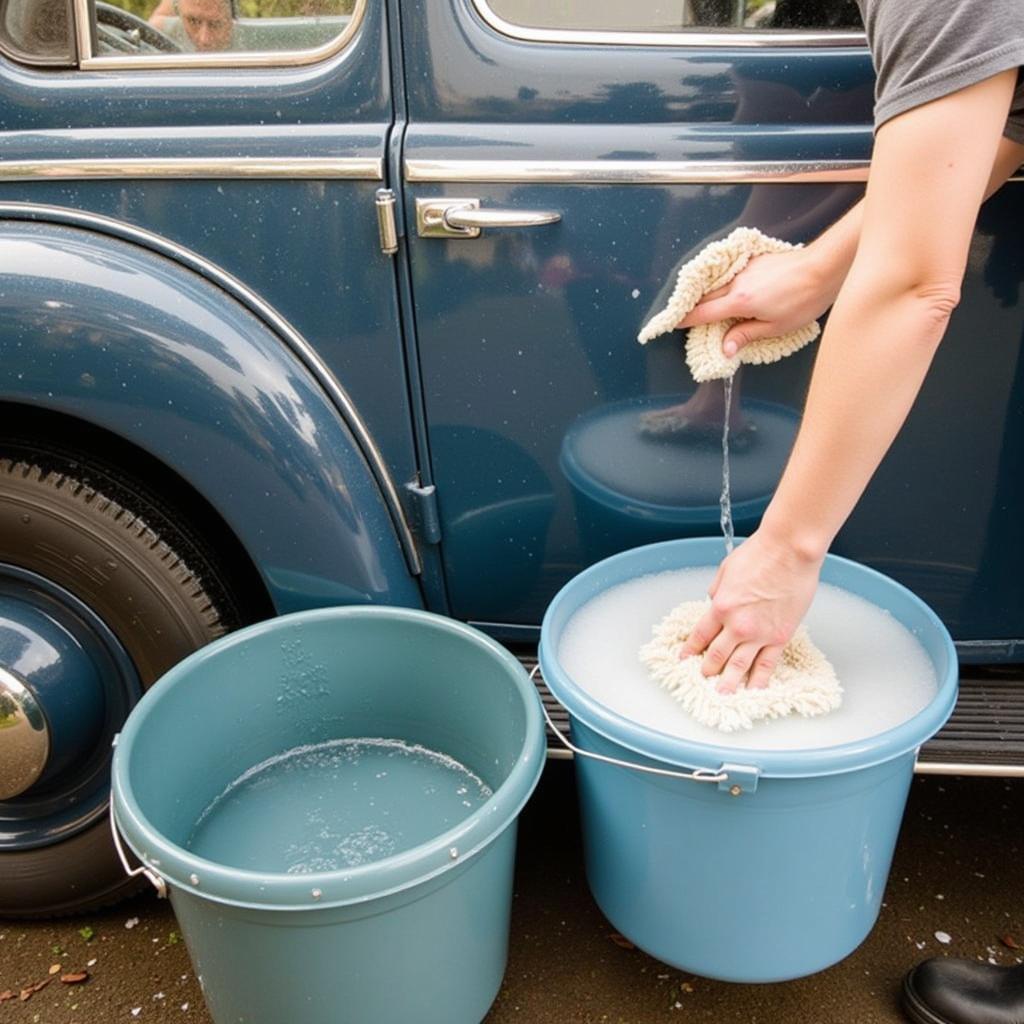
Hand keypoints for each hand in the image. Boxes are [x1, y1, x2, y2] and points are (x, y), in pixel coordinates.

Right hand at [676, 248, 836, 356]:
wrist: (824, 268)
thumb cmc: (804, 300)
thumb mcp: (775, 327)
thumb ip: (746, 335)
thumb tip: (726, 348)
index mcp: (740, 302)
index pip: (704, 313)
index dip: (686, 320)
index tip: (674, 324)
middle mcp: (738, 282)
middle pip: (706, 296)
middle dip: (694, 307)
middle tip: (689, 319)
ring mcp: (746, 269)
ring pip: (718, 284)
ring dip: (709, 295)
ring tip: (708, 306)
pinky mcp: (755, 261)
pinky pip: (731, 274)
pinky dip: (725, 284)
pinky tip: (731, 291)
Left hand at [682, 531, 823, 692]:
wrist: (790, 551)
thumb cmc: (760, 554)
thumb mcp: (727, 570)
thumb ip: (719, 591)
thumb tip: (716, 601)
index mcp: (721, 606)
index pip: (700, 635)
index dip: (691, 650)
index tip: (685, 659)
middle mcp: (737, 625)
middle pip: (717, 654)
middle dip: (707, 669)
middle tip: (702, 679)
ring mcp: (760, 634)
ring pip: (739, 665)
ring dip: (729, 682)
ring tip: (722, 694)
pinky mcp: (781, 636)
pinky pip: (767, 664)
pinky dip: (759, 679)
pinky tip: (754, 689)